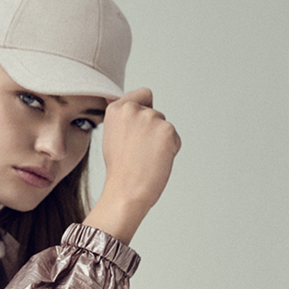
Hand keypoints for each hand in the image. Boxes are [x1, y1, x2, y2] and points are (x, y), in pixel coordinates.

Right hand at [83, 87, 180, 243]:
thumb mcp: (112, 136)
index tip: (136, 131)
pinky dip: (170, 151)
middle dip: (151, 131)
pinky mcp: (168, 131)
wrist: (126, 193)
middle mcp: (133, 109)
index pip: (144, 95)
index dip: (144, 111)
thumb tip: (138, 106)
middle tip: (138, 153)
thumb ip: (125, 119)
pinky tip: (155, 162)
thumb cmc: (120, 171)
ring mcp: (151, 119)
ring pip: (165, 126)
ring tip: (145, 159)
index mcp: (116, 109)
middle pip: (155, 113)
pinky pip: (175, 139)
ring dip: (160, 141)